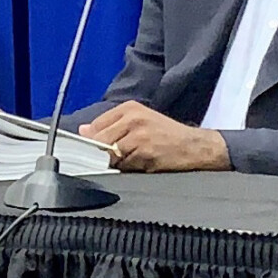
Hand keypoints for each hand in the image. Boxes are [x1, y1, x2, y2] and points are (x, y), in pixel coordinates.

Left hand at [78, 101, 230, 172]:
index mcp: (129, 108)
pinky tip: (141, 164)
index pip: (96, 125)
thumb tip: (83, 131)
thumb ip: (110, 125)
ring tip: (131, 160)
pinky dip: (129, 169)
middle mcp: (133, 119)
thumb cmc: (166, 134)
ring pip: (111, 155)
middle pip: (100, 140)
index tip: (91, 149)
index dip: (91, 140)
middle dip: (101, 153)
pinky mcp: (146, 153)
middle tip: (110, 159)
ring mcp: (139, 136)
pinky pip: (125, 166)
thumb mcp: (139, 120)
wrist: (194, 146)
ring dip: (117, 163)